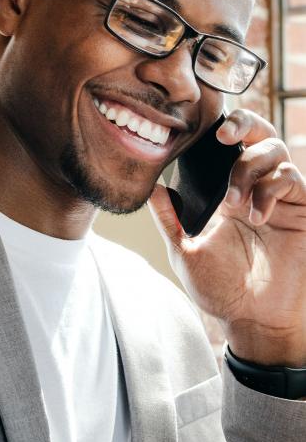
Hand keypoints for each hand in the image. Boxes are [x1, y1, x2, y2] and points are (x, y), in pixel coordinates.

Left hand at [148, 109, 305, 365]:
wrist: (253, 318)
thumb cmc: (220, 289)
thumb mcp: (185, 252)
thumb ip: (169, 220)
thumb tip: (151, 188)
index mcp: (224, 192)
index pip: (226, 148)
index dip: (220, 129)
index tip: (203, 129)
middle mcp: (253, 187)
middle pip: (257, 133)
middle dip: (242, 124)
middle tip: (224, 136)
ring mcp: (278, 196)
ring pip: (274, 149)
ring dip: (250, 167)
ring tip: (235, 204)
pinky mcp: (300, 209)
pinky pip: (290, 177)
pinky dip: (271, 188)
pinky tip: (258, 215)